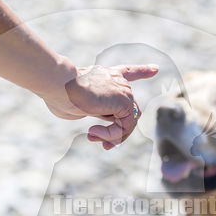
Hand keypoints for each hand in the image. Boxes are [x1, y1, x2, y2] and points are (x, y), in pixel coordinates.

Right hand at [44, 64, 158, 148]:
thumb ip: (91, 108)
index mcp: (107, 76)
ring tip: (92, 136)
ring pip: (127, 122)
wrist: (59, 84)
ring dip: (111, 136)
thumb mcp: (77, 103)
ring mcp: (124, 90)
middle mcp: (118, 81)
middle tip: (104, 146)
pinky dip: (110, 135)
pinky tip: (93, 132)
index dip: (142, 71)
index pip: (128, 72)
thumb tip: (97, 116)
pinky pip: (124, 127)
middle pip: (128, 111)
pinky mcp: (125, 101)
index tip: (155, 68)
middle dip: (117, 132)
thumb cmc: (59, 94)